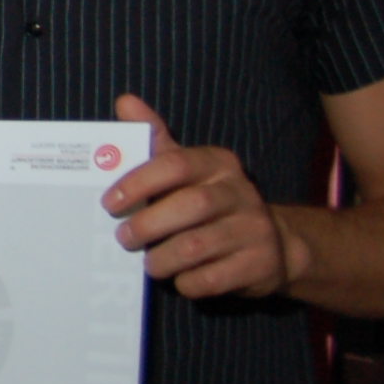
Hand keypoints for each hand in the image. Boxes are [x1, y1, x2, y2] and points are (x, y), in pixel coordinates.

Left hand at [104, 97, 301, 300]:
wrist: (274, 243)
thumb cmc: (212, 201)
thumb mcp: (186, 167)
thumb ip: (156, 139)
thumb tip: (125, 101)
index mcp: (218, 163)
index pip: (175, 164)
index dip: (138, 182)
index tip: (109, 203)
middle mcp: (240, 192)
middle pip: (190, 206)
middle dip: (147, 225)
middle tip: (123, 239)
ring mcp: (255, 230)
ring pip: (197, 247)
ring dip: (162, 259)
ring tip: (149, 262)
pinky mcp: (259, 265)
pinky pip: (211, 279)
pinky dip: (187, 282)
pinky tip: (179, 278)